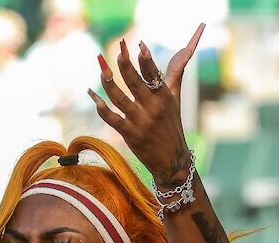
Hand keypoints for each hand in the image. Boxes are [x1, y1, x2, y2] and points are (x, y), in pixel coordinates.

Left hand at [87, 24, 204, 186]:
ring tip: (101, 68)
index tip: (139, 45)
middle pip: (135, 82)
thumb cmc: (172, 126)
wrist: (172, 161)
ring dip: (108, 82)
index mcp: (164, 97)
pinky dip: (101, 107)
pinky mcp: (130, 134)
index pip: (154, 75)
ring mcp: (140, 121)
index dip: (146, 60)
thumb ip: (174, 76)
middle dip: (125, 64)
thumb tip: (185, 51)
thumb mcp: (175, 100)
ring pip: (120, 98)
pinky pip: (112, 119)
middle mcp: (152, 108)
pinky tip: (93, 95)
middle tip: (118, 49)